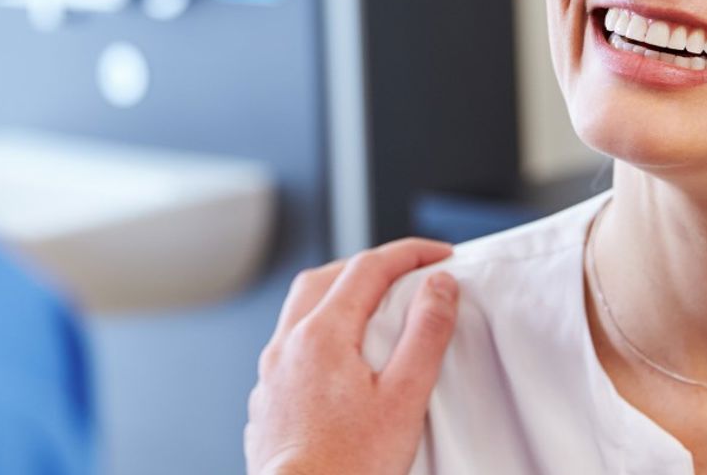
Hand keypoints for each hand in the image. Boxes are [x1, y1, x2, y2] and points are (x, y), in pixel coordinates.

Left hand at [245, 238, 459, 474]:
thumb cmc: (349, 466)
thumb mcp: (405, 396)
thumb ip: (424, 334)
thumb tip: (438, 286)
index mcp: (321, 335)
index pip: (368, 268)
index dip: (409, 254)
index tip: (440, 255)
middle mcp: (287, 346)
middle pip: (326, 278)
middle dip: (368, 265)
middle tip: (405, 273)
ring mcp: (271, 374)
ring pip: (299, 311)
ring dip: (336, 295)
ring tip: (371, 309)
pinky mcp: (266, 403)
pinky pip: (288, 347)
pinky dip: (317, 334)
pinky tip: (336, 361)